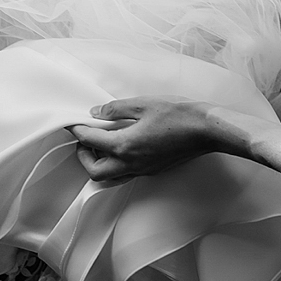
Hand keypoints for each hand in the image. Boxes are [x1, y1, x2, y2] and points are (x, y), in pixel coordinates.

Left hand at [68, 96, 224, 182]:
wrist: (208, 130)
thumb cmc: (179, 114)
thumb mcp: (143, 104)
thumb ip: (116, 109)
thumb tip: (97, 112)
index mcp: (125, 146)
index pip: (90, 140)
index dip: (77, 131)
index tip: (72, 122)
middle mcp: (132, 163)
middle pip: (95, 171)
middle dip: (83, 156)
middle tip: (82, 139)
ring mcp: (144, 169)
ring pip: (111, 176)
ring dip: (99, 163)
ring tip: (99, 143)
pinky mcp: (154, 169)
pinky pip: (126, 173)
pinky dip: (116, 162)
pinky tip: (121, 144)